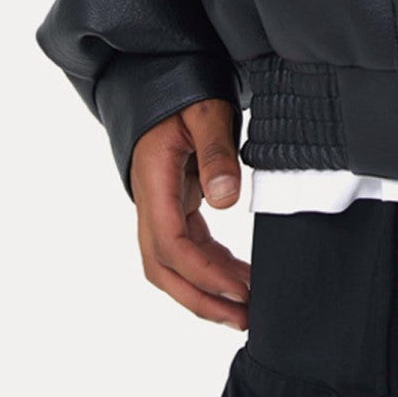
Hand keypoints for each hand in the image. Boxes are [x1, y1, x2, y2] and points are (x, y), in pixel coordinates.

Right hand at [131, 96, 251, 329]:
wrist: (159, 77)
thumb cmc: (182, 91)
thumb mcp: (204, 111)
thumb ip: (215, 152)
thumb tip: (226, 199)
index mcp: (153, 182)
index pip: (170, 244)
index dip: (204, 273)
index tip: (240, 290)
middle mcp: (151, 201)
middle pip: (164, 268)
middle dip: (200, 299)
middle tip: (244, 319)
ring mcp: (160, 205)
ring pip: (172, 264)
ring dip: (205, 290)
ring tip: (247, 308)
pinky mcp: (174, 203)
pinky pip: (186, 247)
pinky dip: (210, 267)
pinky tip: (238, 277)